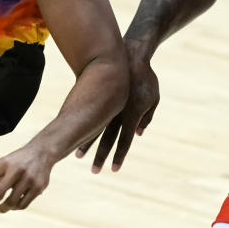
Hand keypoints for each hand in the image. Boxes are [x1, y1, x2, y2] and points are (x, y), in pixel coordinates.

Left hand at [0, 142, 52, 212]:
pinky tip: (12, 205)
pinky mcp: (38, 187)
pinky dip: (15, 207)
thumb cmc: (18, 161)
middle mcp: (16, 170)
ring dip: (3, 208)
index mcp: (4, 163)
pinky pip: (23, 204)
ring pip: (11, 202)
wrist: (42, 152)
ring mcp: (29, 179)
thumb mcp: (1, 165)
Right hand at [76, 40, 159, 171]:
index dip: (120, 156)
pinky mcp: (98, 98)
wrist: (131, 55)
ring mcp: (106, 105)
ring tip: (77, 156)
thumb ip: (147, 117)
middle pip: (107, 139)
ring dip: (86, 144)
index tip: (114, 169)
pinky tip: (75, 134)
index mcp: (132, 114)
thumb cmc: (146, 78)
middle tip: (94, 171)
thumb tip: (137, 134)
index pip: (125, 140)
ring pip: (94, 129)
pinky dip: (84, 127)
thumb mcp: (153, 98)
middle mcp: (116, 113)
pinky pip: (90, 116)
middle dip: (101, 156)